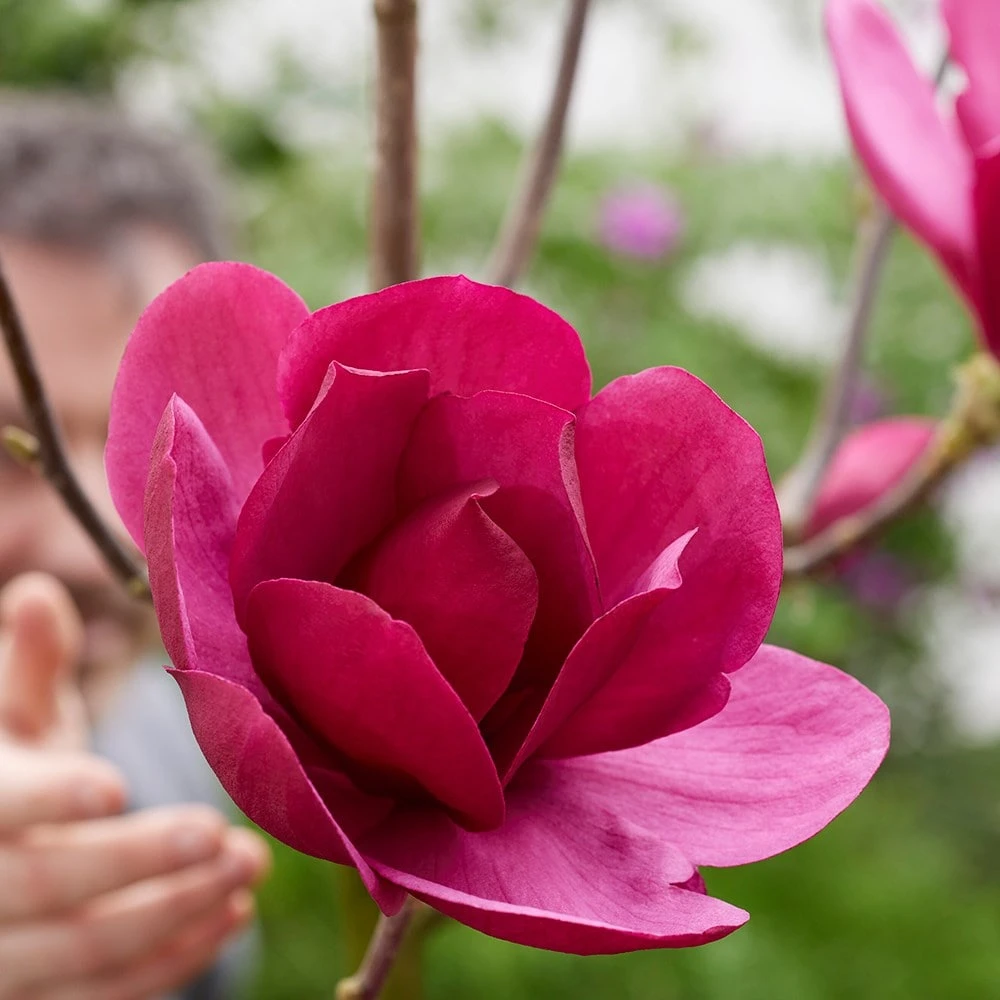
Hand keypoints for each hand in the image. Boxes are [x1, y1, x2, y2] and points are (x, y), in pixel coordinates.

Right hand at [0, 573, 270, 999]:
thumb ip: (28, 664)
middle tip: (220, 831)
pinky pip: (105, 997)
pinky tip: (232, 914)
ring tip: (250, 865)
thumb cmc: (13, 770)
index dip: (47, 799)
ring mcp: (4, 957)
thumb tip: (39, 590)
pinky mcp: (40, 997)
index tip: (115, 783)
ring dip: (177, 910)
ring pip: (84, 951)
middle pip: (48, 885)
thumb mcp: (12, 719)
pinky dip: (173, 959)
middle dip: (138, 860)